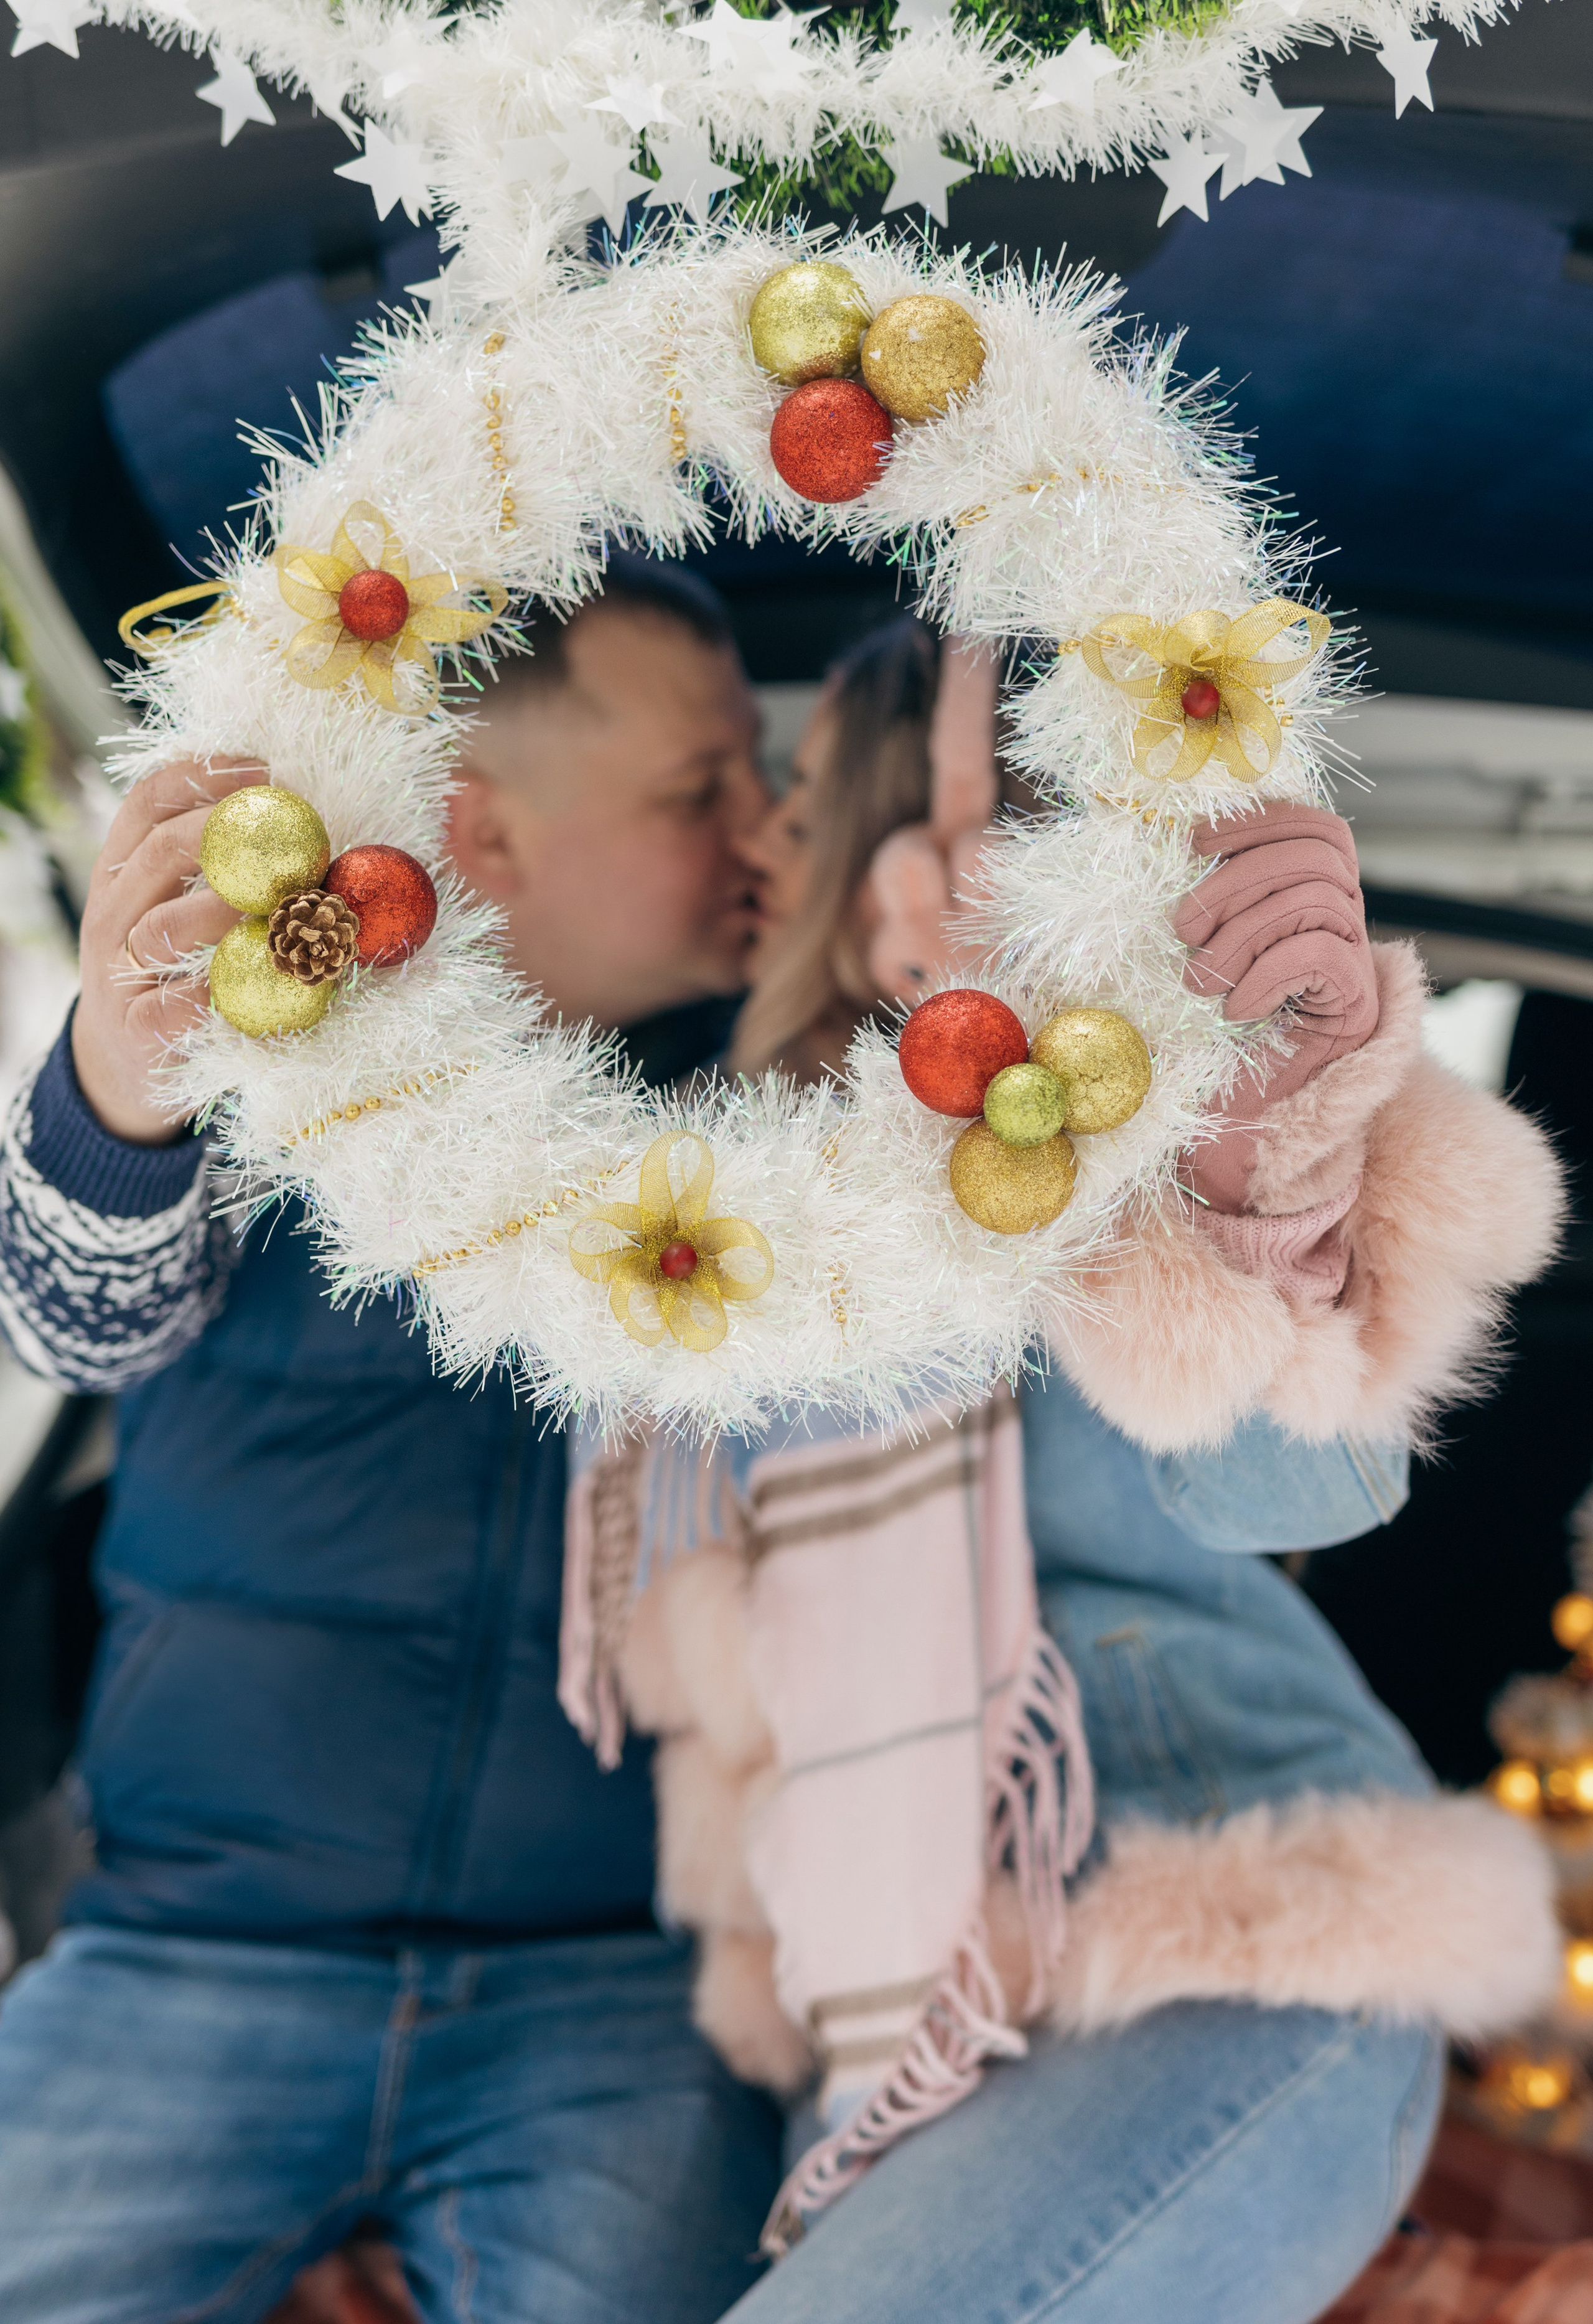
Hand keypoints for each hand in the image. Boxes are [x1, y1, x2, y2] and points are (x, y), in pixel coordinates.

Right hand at [72, 758, 264, 1143]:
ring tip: (285, 907)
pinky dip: (220, 993)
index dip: (205, 776)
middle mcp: (111, 913)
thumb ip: (228, 869)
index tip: (266, 769)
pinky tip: (264, 983)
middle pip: (160, 852)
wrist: (129, 1060)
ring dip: (231, 911)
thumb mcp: (186, 909)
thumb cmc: (179, 972)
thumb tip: (320, 829)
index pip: (149, 802)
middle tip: (291, 836)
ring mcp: (117, 973)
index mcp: (124, 870)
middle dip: (228, 834)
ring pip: (163, 929)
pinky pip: (174, 1007)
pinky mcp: (137, 1030)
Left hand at [1172, 803, 1379, 1210]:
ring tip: (1200, 981)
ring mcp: (1356, 968)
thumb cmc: (1201, 1046)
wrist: (1229, 1134)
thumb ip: (1202, 905)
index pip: (1317, 828)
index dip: (1261, 822)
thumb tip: (1166, 840)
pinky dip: (1268, 973)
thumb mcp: (1191, 958)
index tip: (1195, 843)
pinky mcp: (1357, 1012)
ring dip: (1243, 933)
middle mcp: (1345, 927)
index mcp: (1309, 902)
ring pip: (1319, 899)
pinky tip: (1237, 1010)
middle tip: (1183, 929)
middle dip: (1239, 878)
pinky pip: (1324, 955)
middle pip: (1317, 855)